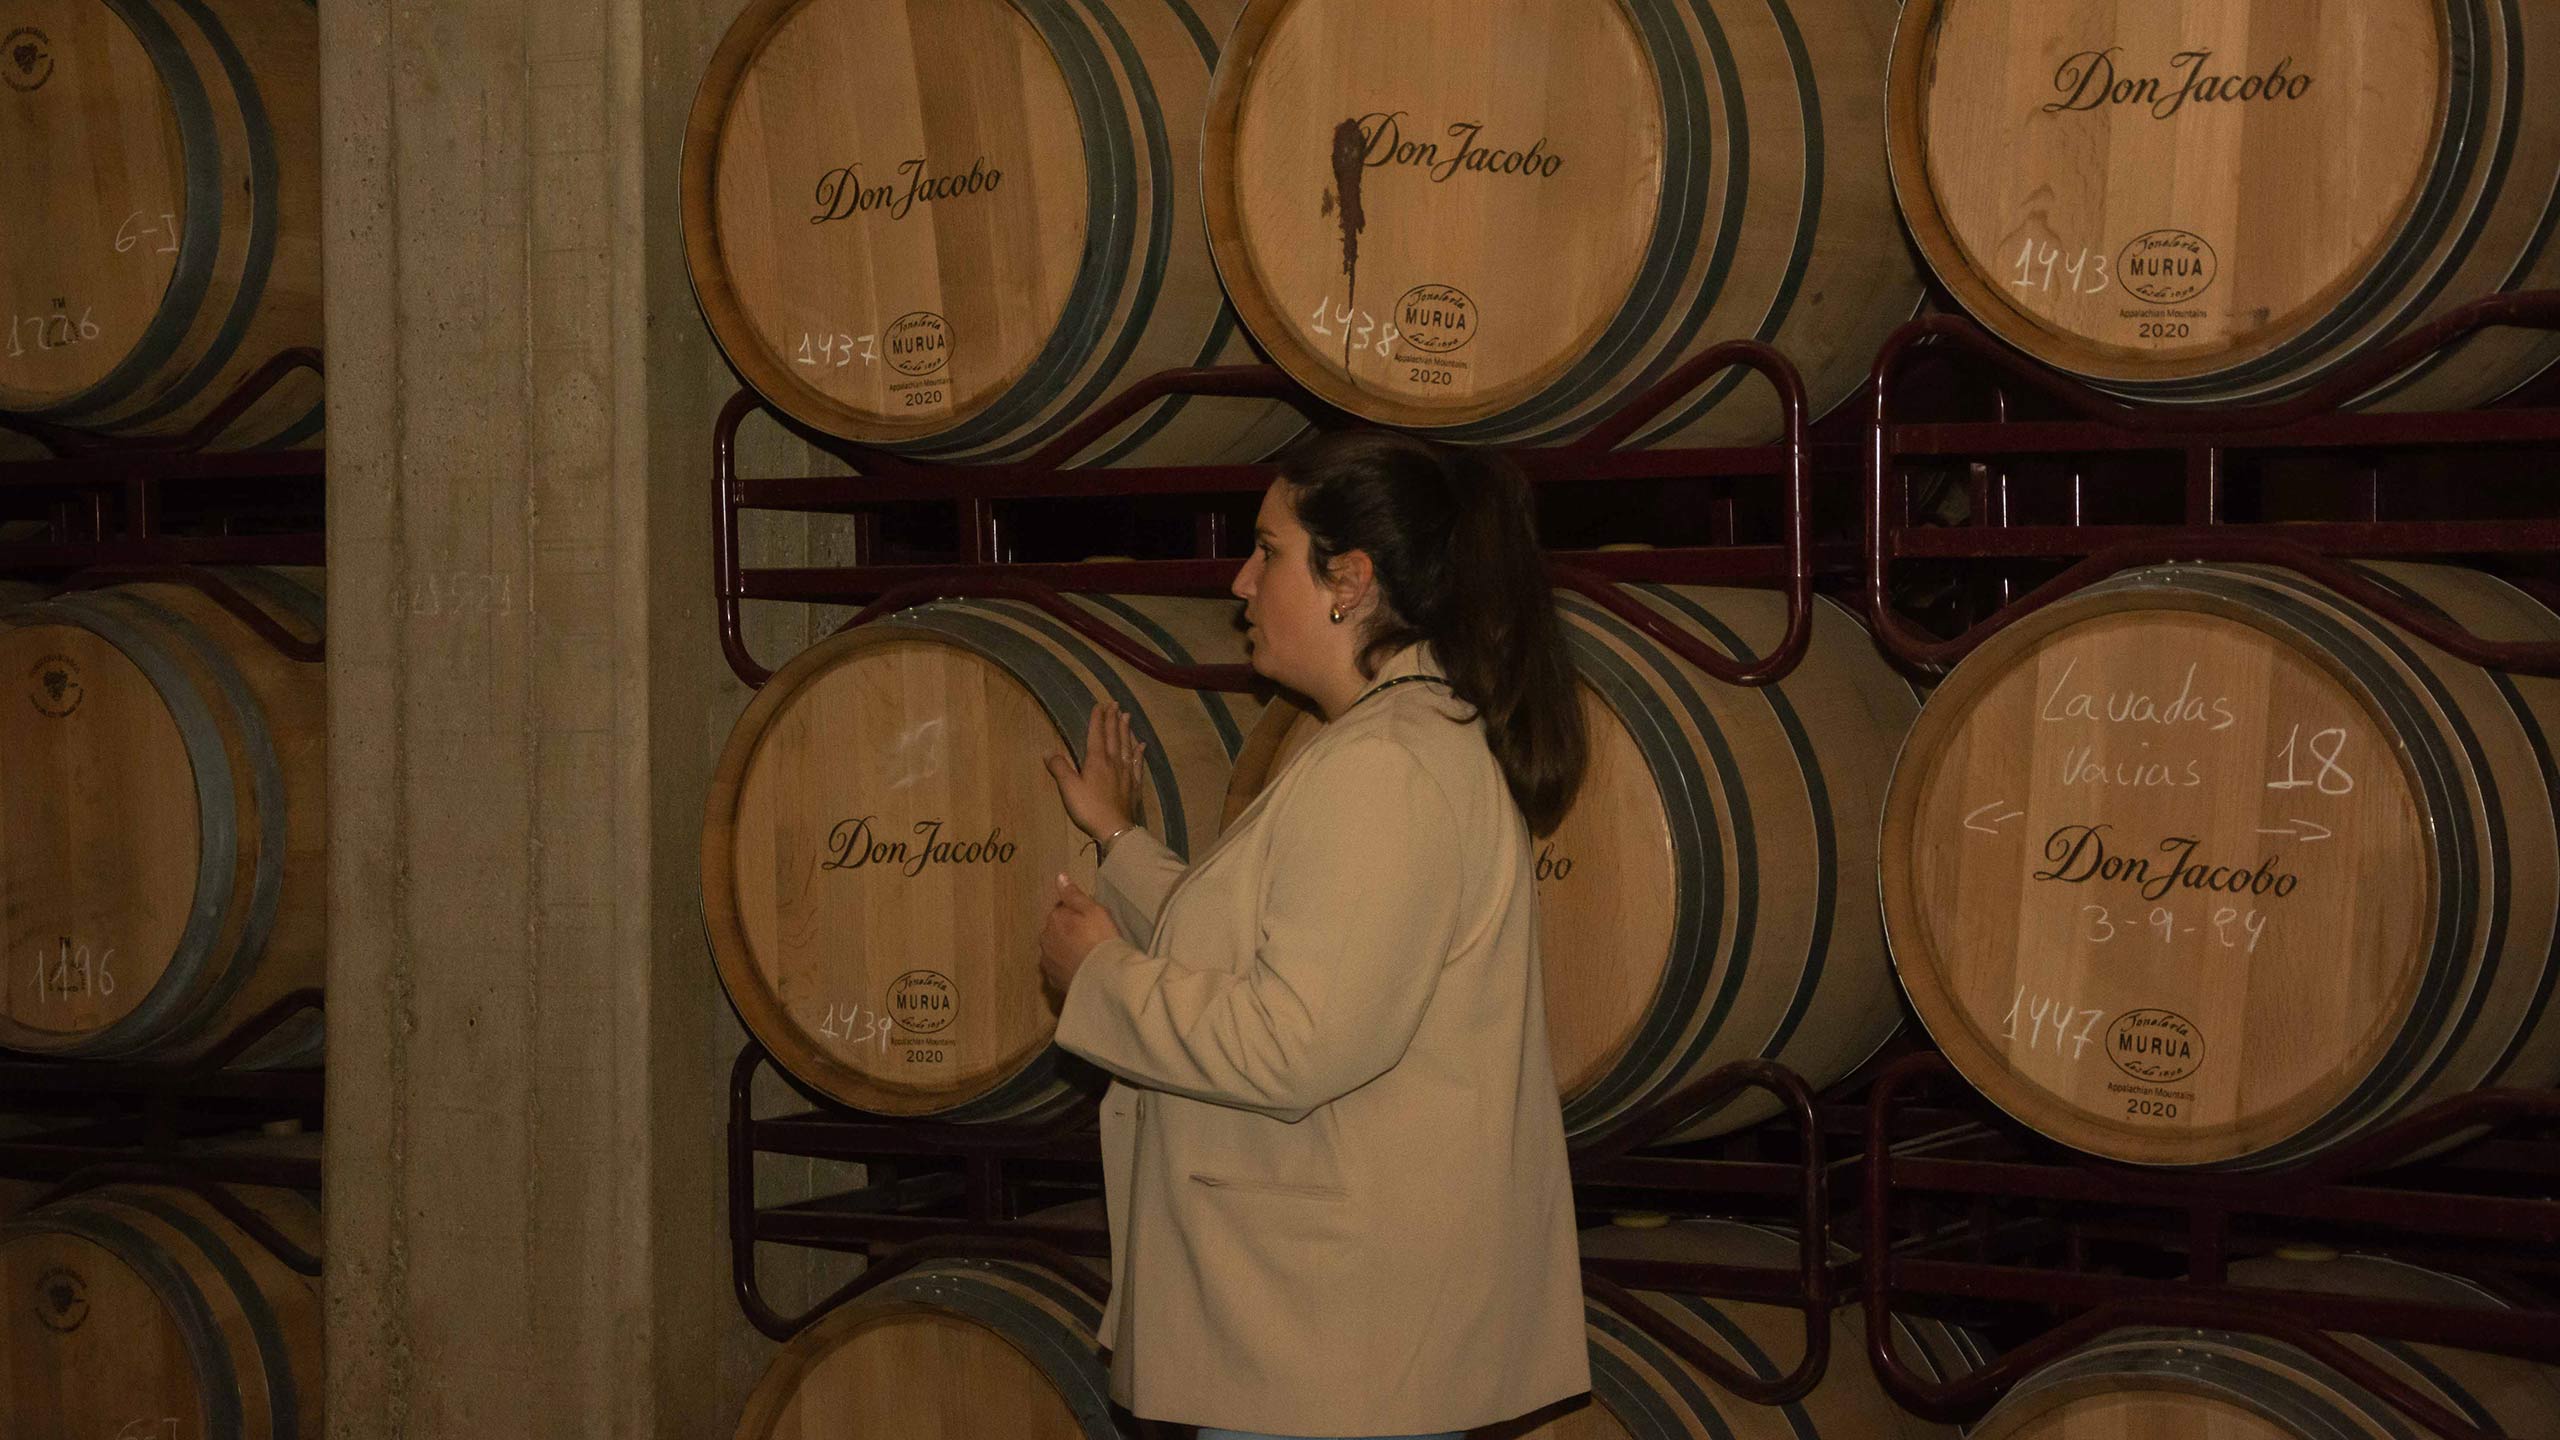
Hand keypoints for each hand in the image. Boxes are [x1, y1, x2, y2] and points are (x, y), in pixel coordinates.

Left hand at [1040, 873, 1121, 992]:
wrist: (1102, 976)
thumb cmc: (1101, 939)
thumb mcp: (1093, 910)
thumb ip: (1074, 894)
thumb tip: (1059, 877)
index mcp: (1054, 918)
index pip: (1062, 910)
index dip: (1078, 914)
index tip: (1092, 921)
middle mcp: (1045, 938)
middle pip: (1056, 929)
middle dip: (1068, 931)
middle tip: (1091, 938)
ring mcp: (1047, 961)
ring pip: (1055, 949)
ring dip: (1065, 949)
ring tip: (1086, 955)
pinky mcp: (1052, 979)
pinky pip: (1058, 968)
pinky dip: (1066, 966)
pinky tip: (1080, 968)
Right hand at [1045, 703, 1145, 844]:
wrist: (1115, 828)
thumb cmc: (1089, 808)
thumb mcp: (1068, 788)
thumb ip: (1059, 768)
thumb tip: (1048, 751)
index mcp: (1097, 760)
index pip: (1097, 734)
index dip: (1097, 719)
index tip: (1100, 705)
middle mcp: (1114, 761)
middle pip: (1114, 736)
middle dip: (1113, 719)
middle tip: (1115, 704)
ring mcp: (1126, 773)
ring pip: (1127, 746)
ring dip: (1126, 730)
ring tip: (1127, 717)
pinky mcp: (1134, 784)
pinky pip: (1138, 763)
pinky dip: (1139, 752)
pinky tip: (1142, 745)